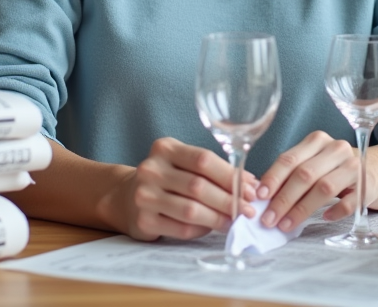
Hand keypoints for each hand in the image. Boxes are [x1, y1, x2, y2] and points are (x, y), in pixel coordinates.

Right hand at [104, 136, 257, 240]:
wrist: (125, 197)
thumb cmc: (165, 179)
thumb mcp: (182, 164)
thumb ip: (212, 170)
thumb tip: (252, 185)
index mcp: (164, 148)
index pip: (203, 159)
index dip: (230, 176)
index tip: (251, 190)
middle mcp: (151, 169)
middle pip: (199, 186)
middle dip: (229, 200)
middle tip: (248, 210)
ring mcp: (144, 195)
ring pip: (191, 210)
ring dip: (219, 218)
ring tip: (234, 221)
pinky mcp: (144, 220)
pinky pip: (182, 229)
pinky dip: (202, 230)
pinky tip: (211, 228)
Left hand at [256, 130, 369, 231]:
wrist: (374, 170)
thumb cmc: (334, 169)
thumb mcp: (313, 163)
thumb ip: (291, 174)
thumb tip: (262, 196)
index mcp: (317, 141)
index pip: (290, 159)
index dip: (273, 178)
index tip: (260, 197)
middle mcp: (336, 149)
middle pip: (305, 174)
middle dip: (283, 199)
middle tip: (268, 219)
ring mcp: (354, 166)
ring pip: (324, 187)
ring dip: (302, 209)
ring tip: (286, 225)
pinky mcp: (368, 185)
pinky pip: (349, 201)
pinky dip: (335, 210)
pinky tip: (325, 218)